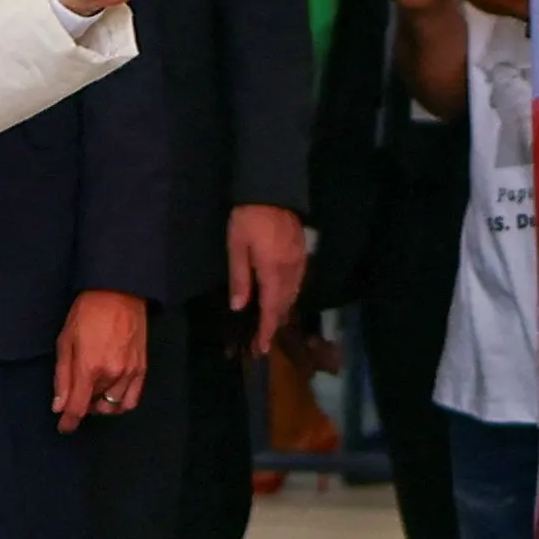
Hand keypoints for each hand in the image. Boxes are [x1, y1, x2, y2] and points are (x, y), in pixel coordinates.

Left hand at [54, 290, 147, 432]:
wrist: (119, 293)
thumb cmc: (87, 313)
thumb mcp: (65, 342)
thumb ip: (62, 377)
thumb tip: (59, 406)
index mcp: (89, 367)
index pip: (77, 407)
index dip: (68, 422)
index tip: (64, 428)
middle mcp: (112, 374)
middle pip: (94, 406)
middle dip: (83, 404)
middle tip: (76, 392)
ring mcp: (130, 372)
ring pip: (114, 405)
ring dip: (101, 404)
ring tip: (94, 390)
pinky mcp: (142, 368)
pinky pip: (133, 399)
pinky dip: (120, 403)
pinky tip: (112, 394)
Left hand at [228, 203, 305, 357]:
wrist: (273, 190)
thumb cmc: (249, 218)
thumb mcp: (236, 247)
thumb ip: (239, 278)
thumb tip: (239, 307)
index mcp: (273, 272)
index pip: (271, 309)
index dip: (267, 330)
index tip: (262, 348)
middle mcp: (291, 272)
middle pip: (285, 305)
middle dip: (274, 325)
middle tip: (262, 342)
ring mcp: (299, 263)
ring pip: (293, 295)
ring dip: (282, 312)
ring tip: (270, 325)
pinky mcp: (301, 255)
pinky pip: (297, 284)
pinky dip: (288, 297)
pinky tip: (281, 298)